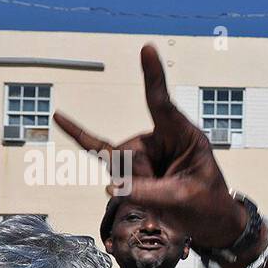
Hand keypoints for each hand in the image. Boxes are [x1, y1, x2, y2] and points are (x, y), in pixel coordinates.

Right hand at [53, 46, 245, 248]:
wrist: (209, 219)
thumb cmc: (206, 202)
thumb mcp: (185, 198)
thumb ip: (148, 193)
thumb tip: (110, 189)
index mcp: (183, 134)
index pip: (162, 103)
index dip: (153, 77)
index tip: (147, 48)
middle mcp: (159, 136)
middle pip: (129, 156)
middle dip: (143, 183)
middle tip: (171, 194)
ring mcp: (143, 149)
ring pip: (119, 170)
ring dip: (136, 190)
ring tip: (163, 196)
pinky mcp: (131, 163)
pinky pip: (100, 150)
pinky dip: (79, 135)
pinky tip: (58, 117)